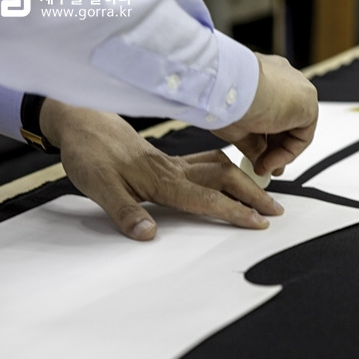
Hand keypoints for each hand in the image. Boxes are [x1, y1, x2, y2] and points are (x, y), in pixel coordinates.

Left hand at [39, 98, 283, 239]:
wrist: (82, 124)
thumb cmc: (90, 155)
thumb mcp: (98, 188)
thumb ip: (125, 212)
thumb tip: (148, 234)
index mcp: (162, 179)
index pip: (207, 199)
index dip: (234, 211)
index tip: (258, 222)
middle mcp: (174, 169)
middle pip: (225, 179)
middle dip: (253, 195)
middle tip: (276, 210)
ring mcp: (174, 162)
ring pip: (220, 167)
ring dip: (245, 180)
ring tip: (264, 193)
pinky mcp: (169, 159)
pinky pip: (208, 161)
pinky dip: (228, 168)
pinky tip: (233, 174)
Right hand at [212, 53, 317, 176]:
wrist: (225, 86)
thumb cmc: (221, 97)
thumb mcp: (236, 126)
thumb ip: (253, 144)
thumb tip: (260, 161)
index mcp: (265, 75)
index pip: (273, 109)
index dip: (267, 138)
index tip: (259, 156)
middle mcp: (284, 79)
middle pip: (286, 121)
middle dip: (275, 149)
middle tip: (263, 167)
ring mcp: (298, 89)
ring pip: (295, 128)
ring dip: (280, 154)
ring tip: (262, 168)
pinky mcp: (307, 103)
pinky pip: (302, 136)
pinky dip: (287, 154)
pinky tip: (269, 161)